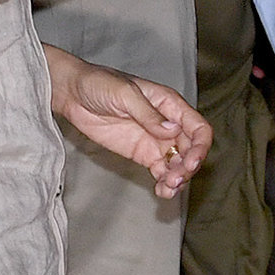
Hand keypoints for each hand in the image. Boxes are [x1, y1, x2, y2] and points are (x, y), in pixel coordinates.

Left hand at [44, 46, 213, 197]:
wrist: (73, 93)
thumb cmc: (100, 83)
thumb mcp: (125, 94)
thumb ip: (149, 114)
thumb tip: (172, 130)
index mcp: (170, 104)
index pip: (198, 127)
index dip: (200, 146)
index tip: (190, 162)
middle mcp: (167, 124)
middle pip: (191, 150)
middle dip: (188, 167)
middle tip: (175, 179)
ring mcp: (155, 140)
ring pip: (177, 163)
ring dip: (178, 178)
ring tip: (167, 188)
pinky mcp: (141, 154)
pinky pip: (160, 171)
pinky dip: (164, 182)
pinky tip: (161, 191)